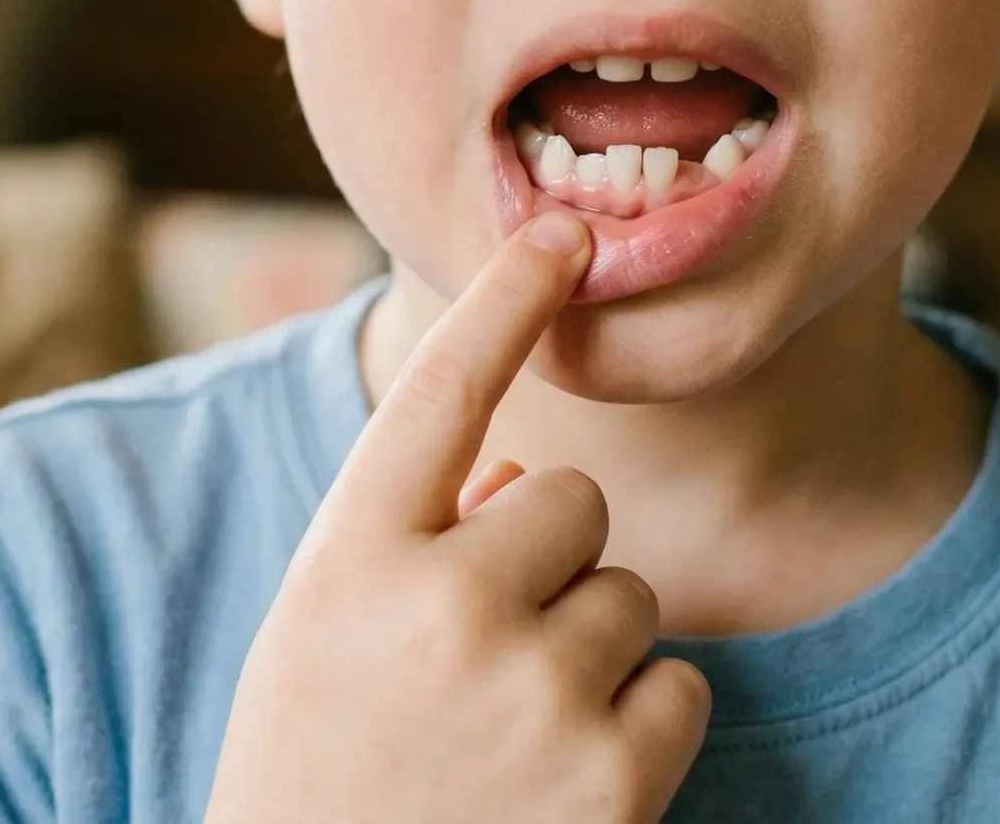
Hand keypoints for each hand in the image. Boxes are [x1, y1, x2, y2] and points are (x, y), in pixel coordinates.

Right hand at [205, 214, 711, 822]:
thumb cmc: (323, 778)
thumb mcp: (323, 642)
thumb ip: (410, 543)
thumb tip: (535, 482)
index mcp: (346, 561)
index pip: (441, 391)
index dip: (505, 299)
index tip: (561, 231)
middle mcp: (439, 607)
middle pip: (576, 501)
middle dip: (550, 562)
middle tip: (478, 660)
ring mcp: (530, 691)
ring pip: (631, 597)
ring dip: (588, 653)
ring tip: (503, 743)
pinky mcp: (612, 777)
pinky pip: (677, 688)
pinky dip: (638, 731)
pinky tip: (557, 788)